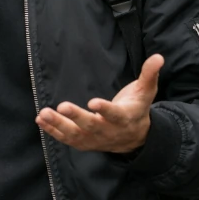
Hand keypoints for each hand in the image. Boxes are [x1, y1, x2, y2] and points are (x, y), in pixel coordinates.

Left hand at [35, 55, 164, 153]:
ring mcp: (95, 139)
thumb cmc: (137, 109)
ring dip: (58, 124)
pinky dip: (53, 131)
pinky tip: (40, 120)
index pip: (114, 114)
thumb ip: (149, 74)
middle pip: (91, 126)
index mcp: (124, 118)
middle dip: (76, 117)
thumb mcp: (146, 92)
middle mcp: (108, 131)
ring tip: (43, 114)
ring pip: (75, 135)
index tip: (93, 102)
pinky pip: (67, 139)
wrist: (135, 138)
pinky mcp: (84, 143)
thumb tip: (159, 57)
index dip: (105, 109)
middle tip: (62, 106)